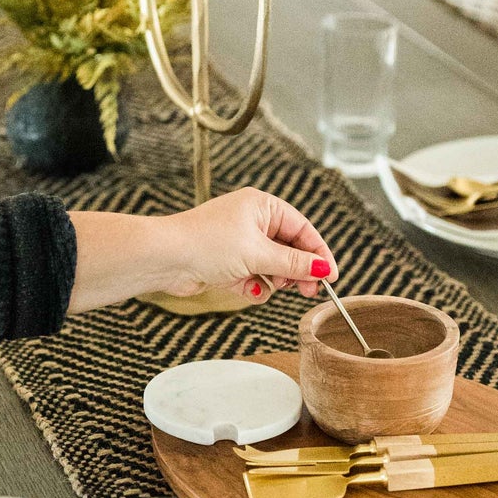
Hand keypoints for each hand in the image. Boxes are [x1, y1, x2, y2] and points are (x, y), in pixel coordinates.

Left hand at [67, 188, 335, 313]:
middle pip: (289, 248)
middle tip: (306, 291)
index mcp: (262, 206)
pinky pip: (252, 276)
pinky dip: (251, 284)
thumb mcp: (259, 254)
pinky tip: (244, 287)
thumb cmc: (208, 243)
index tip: (332, 275)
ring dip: (272, 278)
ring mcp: (239, 242)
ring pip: (272, 265)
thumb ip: (295, 263)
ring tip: (265, 283)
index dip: (319, 253)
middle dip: (296, 270)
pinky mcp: (226, 262)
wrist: (165, 257)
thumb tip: (323, 268)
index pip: (303, 229)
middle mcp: (252, 220)